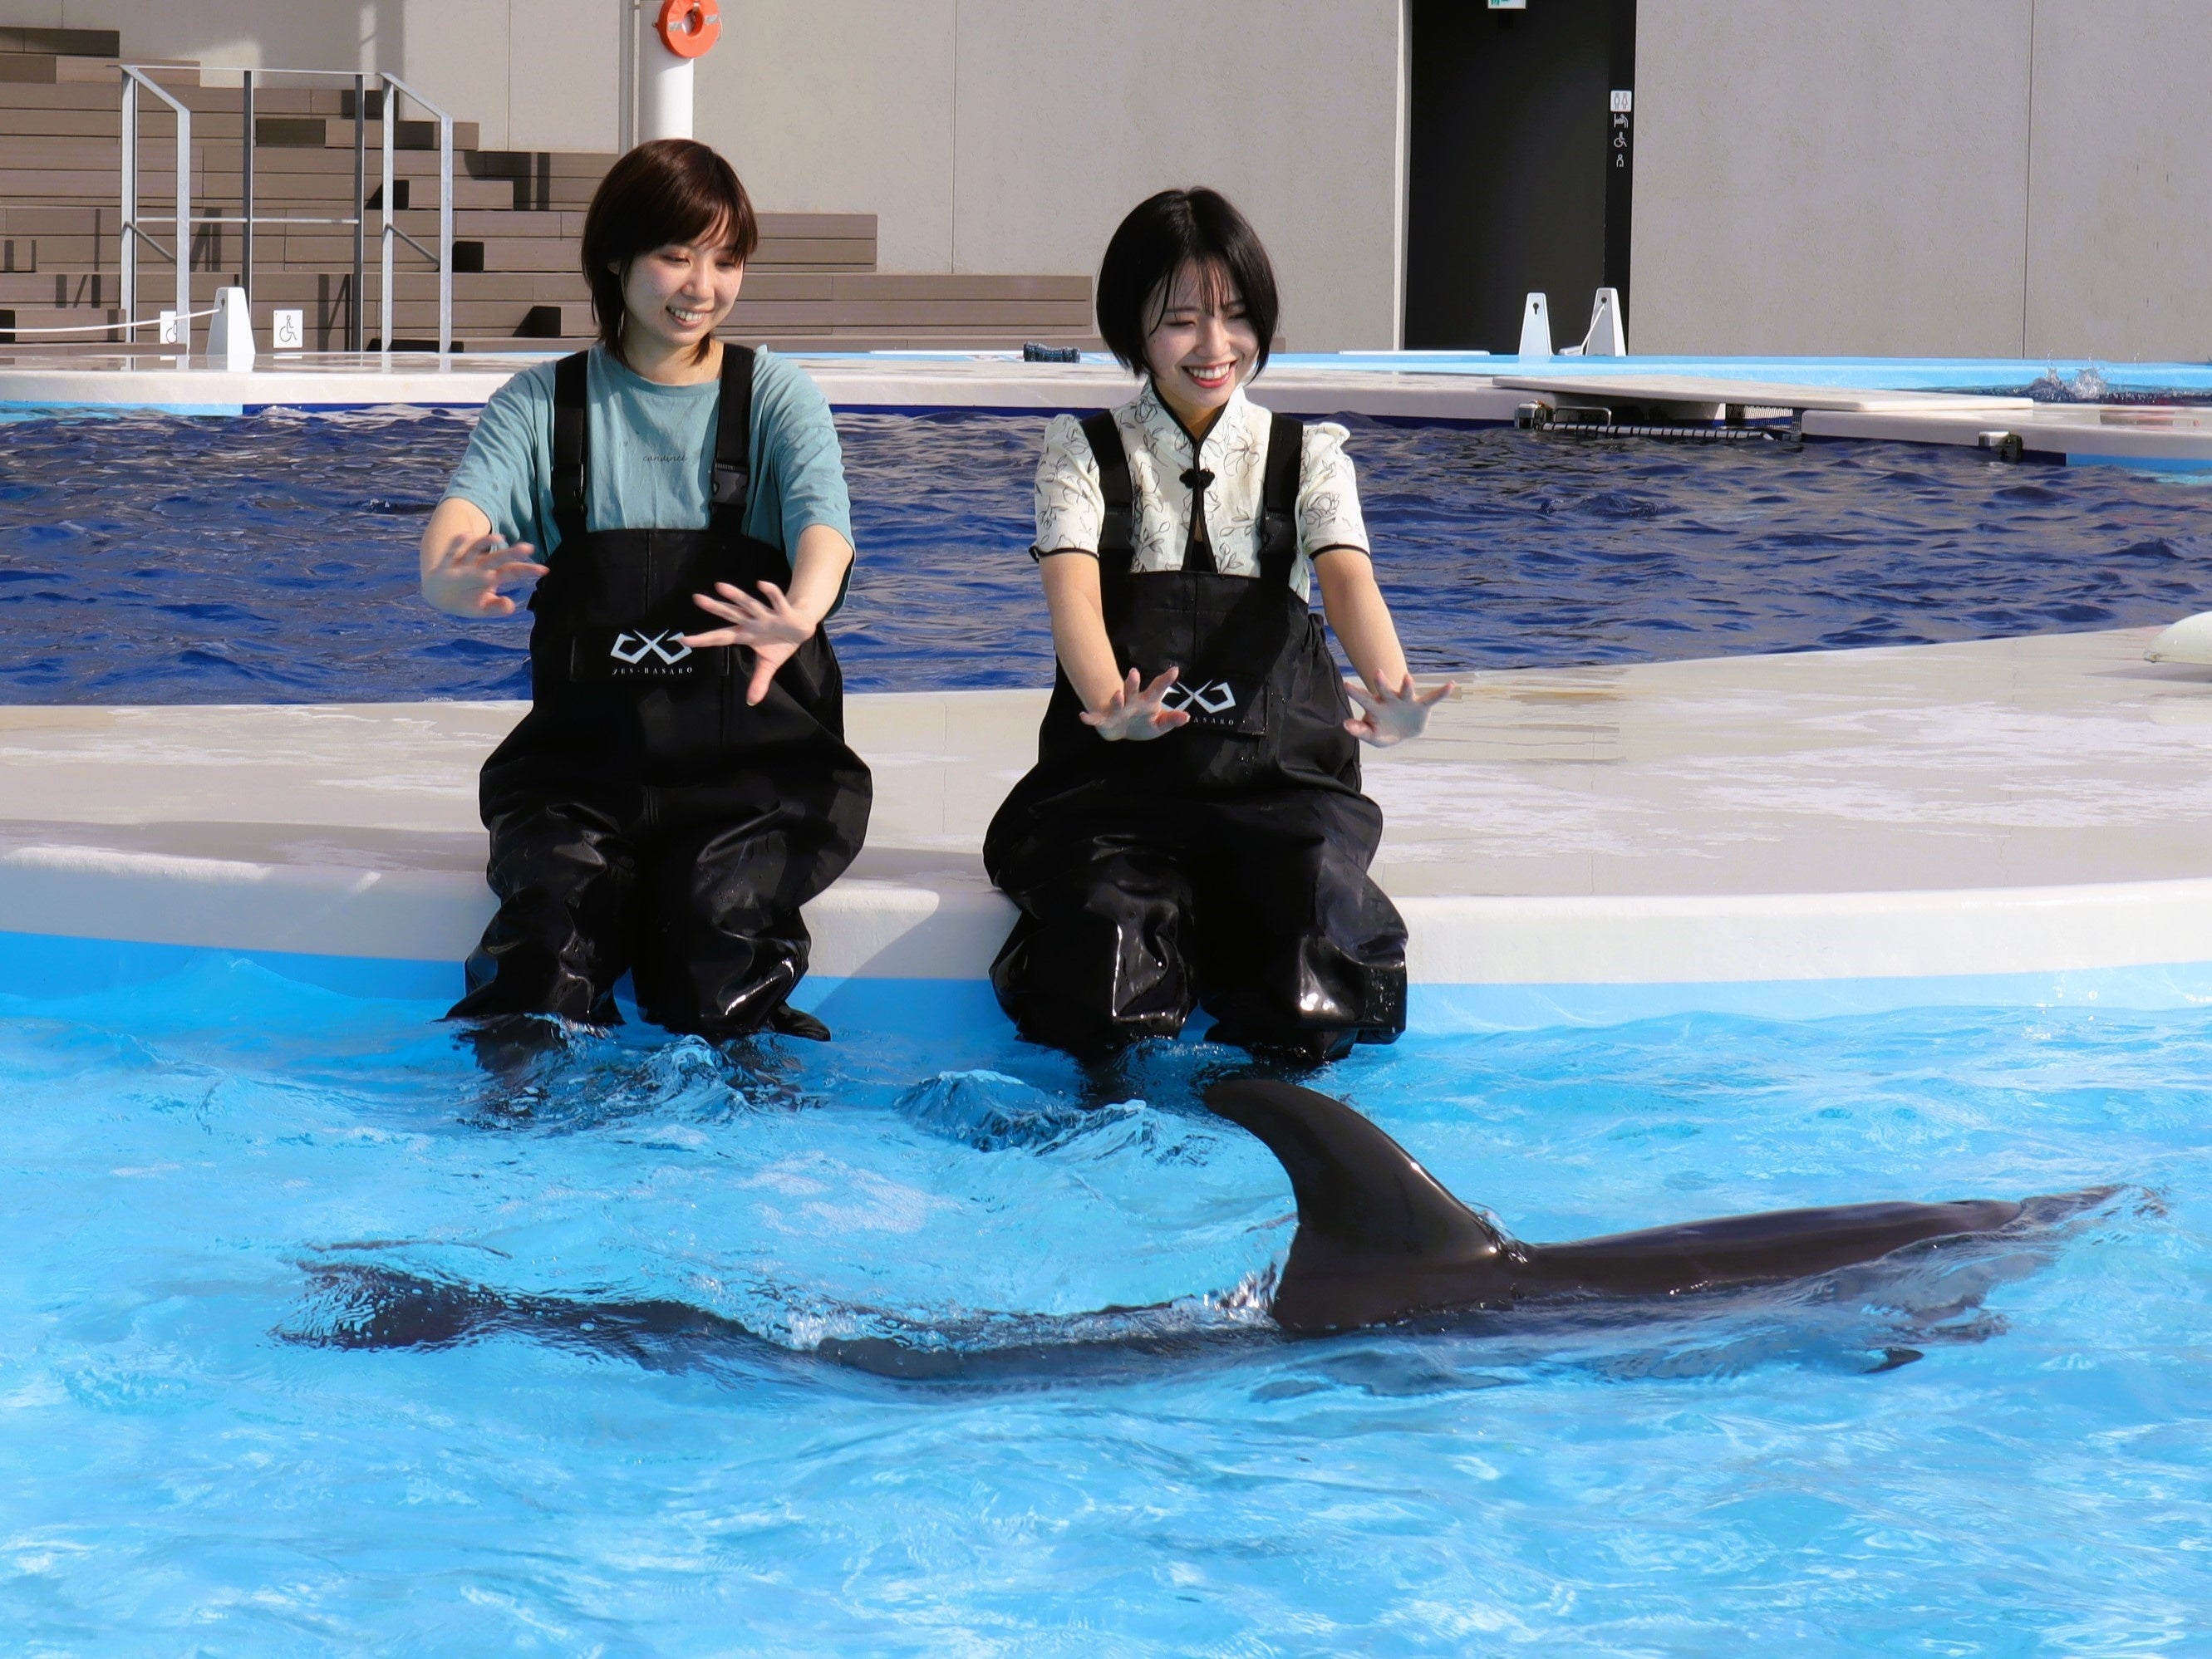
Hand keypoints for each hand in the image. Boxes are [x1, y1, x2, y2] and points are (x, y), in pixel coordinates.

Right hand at [422, 532, 545, 617]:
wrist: (440, 596)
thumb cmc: (467, 601)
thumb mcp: (482, 608)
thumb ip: (496, 607)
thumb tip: (511, 607)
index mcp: (492, 576)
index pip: (512, 571)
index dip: (527, 570)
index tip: (544, 570)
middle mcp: (480, 567)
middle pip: (498, 559)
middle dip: (512, 554)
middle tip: (528, 548)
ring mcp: (464, 564)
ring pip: (476, 551)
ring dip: (486, 543)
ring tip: (499, 537)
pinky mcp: (447, 565)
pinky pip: (452, 552)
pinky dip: (458, 543)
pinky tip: (466, 534)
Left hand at [684, 580, 819, 705]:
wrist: (802, 627)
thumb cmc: (780, 642)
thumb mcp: (769, 664)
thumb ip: (759, 681)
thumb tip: (752, 702)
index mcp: (745, 634)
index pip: (720, 637)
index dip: (702, 639)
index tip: (682, 640)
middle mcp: (752, 622)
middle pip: (730, 614)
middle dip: (715, 608)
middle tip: (696, 598)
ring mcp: (766, 615)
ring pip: (749, 604)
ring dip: (736, 596)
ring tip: (720, 586)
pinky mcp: (783, 612)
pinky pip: (776, 600)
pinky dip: (770, 593)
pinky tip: (761, 584)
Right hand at [1081, 666, 1190, 741]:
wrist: (1122, 729)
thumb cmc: (1144, 723)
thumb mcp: (1160, 724)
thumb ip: (1171, 720)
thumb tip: (1186, 717)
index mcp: (1147, 701)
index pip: (1157, 689)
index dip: (1165, 681)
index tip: (1175, 671)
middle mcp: (1131, 701)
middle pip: (1132, 690)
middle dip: (1132, 683)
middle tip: (1134, 672)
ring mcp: (1117, 710)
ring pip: (1116, 703)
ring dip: (1116, 699)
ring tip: (1117, 694)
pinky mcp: (1105, 720)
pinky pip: (1097, 719)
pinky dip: (1090, 718)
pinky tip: (1083, 715)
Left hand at [1344, 673, 1453, 746]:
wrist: (1402, 731)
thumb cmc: (1383, 730)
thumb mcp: (1371, 735)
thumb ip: (1360, 731)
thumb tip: (1345, 724)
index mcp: (1376, 706)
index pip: (1364, 698)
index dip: (1355, 692)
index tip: (1345, 684)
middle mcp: (1390, 700)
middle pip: (1384, 690)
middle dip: (1381, 682)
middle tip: (1377, 673)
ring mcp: (1406, 701)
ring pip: (1406, 691)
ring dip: (1407, 685)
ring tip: (1407, 677)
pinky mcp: (1421, 706)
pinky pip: (1432, 698)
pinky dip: (1442, 692)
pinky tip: (1451, 685)